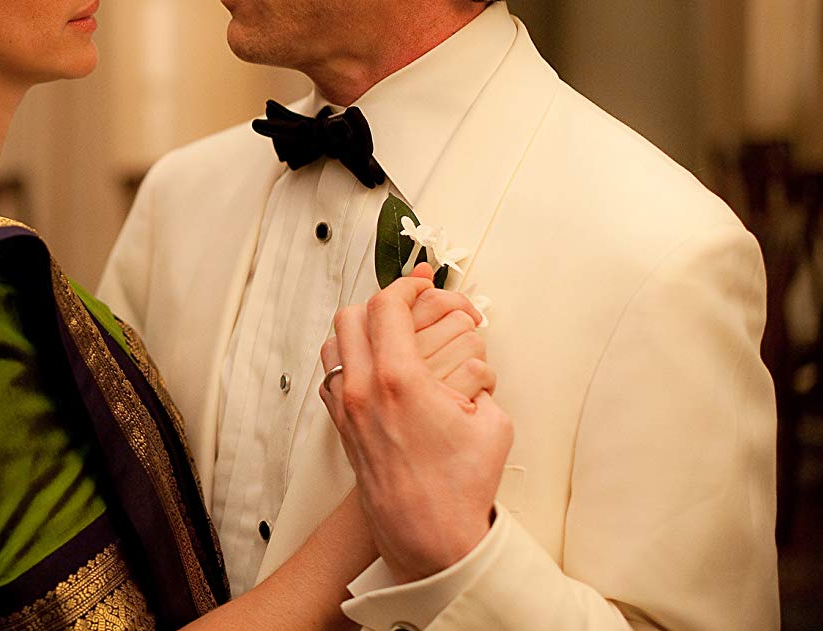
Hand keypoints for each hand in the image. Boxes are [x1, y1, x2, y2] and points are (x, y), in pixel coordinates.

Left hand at [319, 269, 512, 583]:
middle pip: (351, 314)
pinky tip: (376, 368)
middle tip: (409, 306)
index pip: (388, 306)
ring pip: (332, 343)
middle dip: (381, 302)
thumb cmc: (462, 486)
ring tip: (391, 333)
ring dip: (359, 329)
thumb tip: (468, 356)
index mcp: (399, 379)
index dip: (406, 287)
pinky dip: (348, 359)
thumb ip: (477, 377)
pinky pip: (331, 375)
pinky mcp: (340, 427)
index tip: (422, 285)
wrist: (429, 537)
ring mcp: (345, 408)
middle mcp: (362, 388)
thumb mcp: (491, 421)